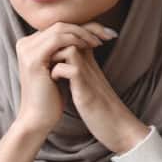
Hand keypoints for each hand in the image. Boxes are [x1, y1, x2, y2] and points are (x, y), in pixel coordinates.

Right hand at [14, 21, 110, 135]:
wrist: (39, 118)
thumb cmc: (51, 97)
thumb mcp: (59, 68)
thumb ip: (65, 51)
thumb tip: (86, 35)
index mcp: (30, 44)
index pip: (60, 27)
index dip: (84, 26)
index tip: (106, 33)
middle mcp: (25, 44)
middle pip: (60, 24)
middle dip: (87, 27)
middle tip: (108, 34)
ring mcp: (27, 50)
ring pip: (60, 28)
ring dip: (83, 33)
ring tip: (99, 42)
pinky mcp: (33, 59)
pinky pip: (57, 40)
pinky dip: (75, 40)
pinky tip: (88, 47)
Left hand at [49, 27, 150, 154]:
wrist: (117, 126)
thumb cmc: (100, 108)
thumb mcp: (88, 84)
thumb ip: (78, 71)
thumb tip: (59, 65)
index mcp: (89, 62)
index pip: (76, 35)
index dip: (60, 37)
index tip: (47, 50)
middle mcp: (90, 63)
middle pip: (74, 34)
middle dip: (54, 42)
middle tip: (44, 55)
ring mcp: (88, 74)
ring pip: (70, 46)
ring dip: (54, 53)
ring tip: (47, 65)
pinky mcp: (86, 88)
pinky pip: (69, 68)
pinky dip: (57, 71)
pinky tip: (53, 79)